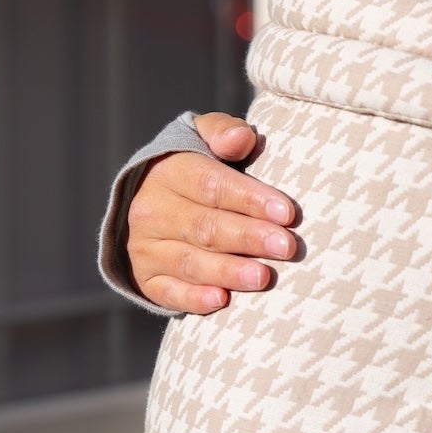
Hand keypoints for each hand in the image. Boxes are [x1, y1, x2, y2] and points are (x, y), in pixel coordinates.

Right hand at [126, 113, 296, 313]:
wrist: (146, 199)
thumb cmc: (195, 166)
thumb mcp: (202, 137)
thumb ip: (222, 132)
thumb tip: (241, 138)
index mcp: (169, 172)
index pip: (212, 185)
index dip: (250, 199)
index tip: (287, 212)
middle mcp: (151, 211)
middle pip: (205, 226)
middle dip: (248, 238)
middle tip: (286, 247)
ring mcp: (144, 248)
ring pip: (189, 262)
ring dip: (228, 271)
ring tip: (263, 277)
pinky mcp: (145, 278)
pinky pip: (168, 292)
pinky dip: (194, 298)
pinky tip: (221, 300)